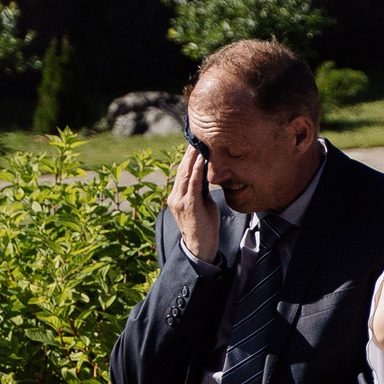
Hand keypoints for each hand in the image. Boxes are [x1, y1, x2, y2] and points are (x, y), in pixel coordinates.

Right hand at [169, 147, 220, 265]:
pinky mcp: (188, 204)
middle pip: (182, 170)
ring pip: (186, 174)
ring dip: (193, 158)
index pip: (183, 173)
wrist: (200, 246)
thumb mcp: (203, 203)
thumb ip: (202, 190)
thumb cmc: (204, 225)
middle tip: (196, 138)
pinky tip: (201, 159)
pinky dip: (197, 170)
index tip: (195, 144)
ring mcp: (180, 200)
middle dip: (189, 154)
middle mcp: (175, 196)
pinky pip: (193, 183)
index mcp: (177, 195)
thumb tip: (208, 174)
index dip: (188, 158)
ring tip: (199, 144)